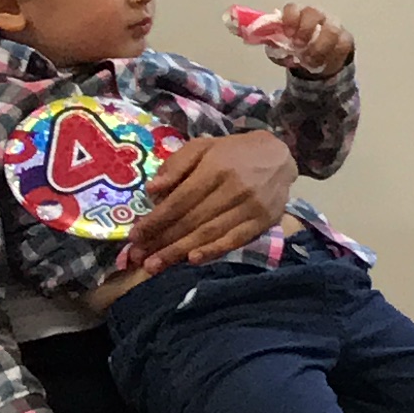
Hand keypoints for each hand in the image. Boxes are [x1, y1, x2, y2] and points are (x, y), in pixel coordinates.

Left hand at [122, 131, 297, 272]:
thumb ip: (176, 165)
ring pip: (209, 233)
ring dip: (180, 252)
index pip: (179, 200)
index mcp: (215, 168)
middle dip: (162, 241)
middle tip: (137, 258)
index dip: (155, 220)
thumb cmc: (233, 152)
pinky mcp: (264, 220)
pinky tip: (192, 260)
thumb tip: (152, 190)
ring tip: (155, 266)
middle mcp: (233, 188)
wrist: (279, 155)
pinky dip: (213, 251)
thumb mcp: (202, 147)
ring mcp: (250, 206)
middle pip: (191, 220)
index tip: (134, 236)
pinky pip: (235, 239)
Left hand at [273, 2, 353, 76]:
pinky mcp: (346, 39)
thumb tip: (273, 45)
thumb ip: (276, 46)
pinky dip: (331, 58)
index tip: (288, 34)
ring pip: (331, 30)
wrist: (316, 61)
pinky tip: (322, 64)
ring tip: (309, 61)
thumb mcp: (281, 49)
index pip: (293, 8)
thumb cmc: (296, 49)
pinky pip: (342, 46)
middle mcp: (317, 15)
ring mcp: (334, 25)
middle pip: (314, 12)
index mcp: (297, 14)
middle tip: (299, 46)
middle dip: (305, 29)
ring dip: (319, 47)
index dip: (290, 18)